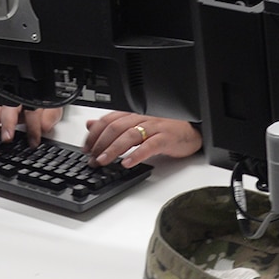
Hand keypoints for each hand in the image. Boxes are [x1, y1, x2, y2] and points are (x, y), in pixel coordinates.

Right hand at [0, 101, 63, 145]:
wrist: (40, 92)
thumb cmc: (44, 104)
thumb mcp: (54, 108)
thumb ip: (50, 117)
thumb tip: (44, 128)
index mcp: (32, 98)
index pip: (32, 111)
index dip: (33, 127)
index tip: (34, 142)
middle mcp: (16, 98)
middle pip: (10, 108)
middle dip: (8, 123)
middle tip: (7, 137)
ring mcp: (4, 101)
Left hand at [82, 112, 200, 167]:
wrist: (192, 132)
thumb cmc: (164, 131)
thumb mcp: (136, 127)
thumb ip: (113, 126)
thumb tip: (91, 125)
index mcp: (134, 116)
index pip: (109, 120)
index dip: (94, 134)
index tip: (86, 148)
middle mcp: (142, 119)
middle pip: (116, 127)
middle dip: (100, 143)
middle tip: (92, 158)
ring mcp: (154, 128)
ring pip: (130, 135)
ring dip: (114, 149)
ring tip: (104, 161)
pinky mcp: (166, 138)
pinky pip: (150, 146)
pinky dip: (137, 154)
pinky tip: (128, 163)